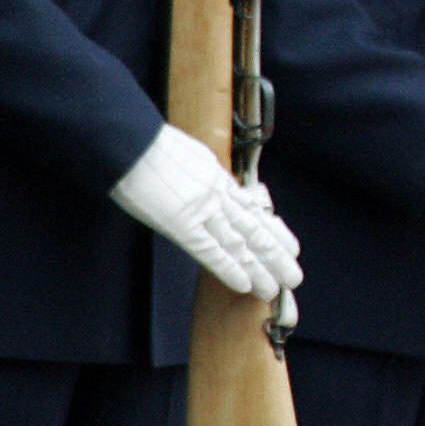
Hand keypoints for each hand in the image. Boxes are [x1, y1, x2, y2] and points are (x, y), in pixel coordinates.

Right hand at [111, 125, 301, 300]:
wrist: (131, 139)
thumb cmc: (144, 142)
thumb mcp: (182, 149)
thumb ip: (195, 167)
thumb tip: (198, 172)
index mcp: (214, 174)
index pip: (248, 207)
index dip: (269, 227)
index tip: (287, 242)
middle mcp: (216, 193)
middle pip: (253, 228)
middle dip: (275, 254)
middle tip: (293, 274)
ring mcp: (202, 209)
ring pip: (240, 242)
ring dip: (261, 267)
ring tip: (279, 286)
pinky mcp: (183, 223)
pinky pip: (211, 251)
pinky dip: (230, 269)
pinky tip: (244, 284)